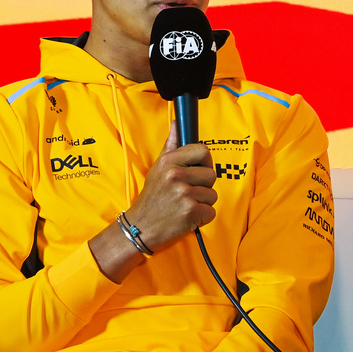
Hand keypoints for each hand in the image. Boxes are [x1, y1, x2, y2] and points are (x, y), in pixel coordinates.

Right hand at [123, 125, 217, 252]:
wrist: (140, 227)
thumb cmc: (152, 197)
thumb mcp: (157, 168)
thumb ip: (170, 146)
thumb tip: (177, 124)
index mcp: (169, 161)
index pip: (203, 151)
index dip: (205, 161)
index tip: (199, 169)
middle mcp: (176, 176)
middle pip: (211, 174)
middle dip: (204, 185)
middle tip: (187, 192)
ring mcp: (184, 194)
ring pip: (212, 195)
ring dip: (202, 202)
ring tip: (184, 205)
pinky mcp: (191, 212)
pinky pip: (211, 211)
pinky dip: (202, 217)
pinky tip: (187, 216)